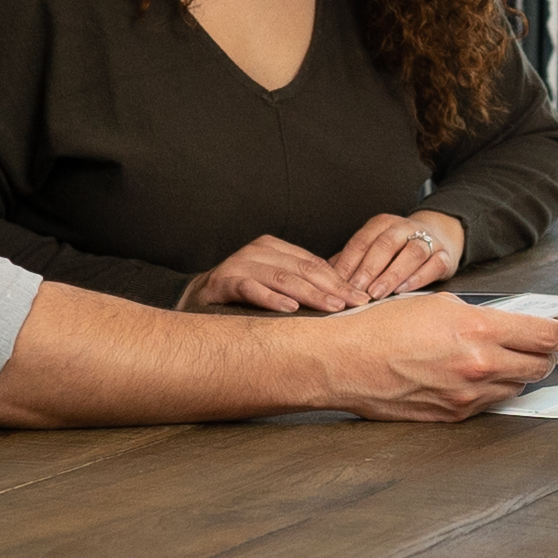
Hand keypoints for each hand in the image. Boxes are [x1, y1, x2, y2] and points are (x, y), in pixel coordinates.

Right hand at [180, 235, 361, 313]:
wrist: (194, 302)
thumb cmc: (241, 298)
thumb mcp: (274, 287)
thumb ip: (302, 287)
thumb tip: (345, 298)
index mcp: (274, 249)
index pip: (315, 264)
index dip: (340, 281)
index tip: (363, 299)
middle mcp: (258, 252)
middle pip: (303, 269)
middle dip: (333, 287)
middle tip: (356, 304)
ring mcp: (238, 265)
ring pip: (281, 277)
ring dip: (309, 293)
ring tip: (331, 307)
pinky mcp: (221, 283)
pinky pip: (249, 288)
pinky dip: (270, 298)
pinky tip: (289, 309)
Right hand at [309, 294, 557, 420]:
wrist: (344, 362)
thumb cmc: (383, 326)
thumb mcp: (438, 305)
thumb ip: (481, 317)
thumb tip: (509, 327)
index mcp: (479, 330)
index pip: (545, 336)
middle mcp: (479, 366)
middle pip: (538, 367)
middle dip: (544, 355)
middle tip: (539, 346)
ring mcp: (468, 396)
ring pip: (515, 388)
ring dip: (515, 374)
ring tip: (498, 359)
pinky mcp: (453, 416)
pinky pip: (487, 404)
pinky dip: (488, 390)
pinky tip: (470, 376)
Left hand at [331, 210, 464, 300]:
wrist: (440, 236)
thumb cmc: (398, 249)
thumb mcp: (374, 248)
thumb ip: (351, 261)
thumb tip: (324, 280)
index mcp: (382, 224)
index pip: (361, 242)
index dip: (348, 263)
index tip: (336, 283)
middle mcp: (404, 228)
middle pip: (384, 246)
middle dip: (368, 269)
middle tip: (354, 290)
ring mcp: (427, 240)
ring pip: (411, 254)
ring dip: (392, 274)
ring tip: (376, 293)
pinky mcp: (444, 256)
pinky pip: (433, 265)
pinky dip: (418, 278)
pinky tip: (403, 290)